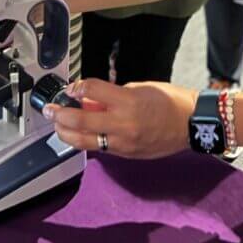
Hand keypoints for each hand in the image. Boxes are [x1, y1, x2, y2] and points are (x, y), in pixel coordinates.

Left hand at [43, 79, 197, 159]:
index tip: (71, 88)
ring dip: (66, 133)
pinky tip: (78, 135)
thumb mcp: (140, 87)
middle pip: (80, 121)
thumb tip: (91, 98)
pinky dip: (85, 141)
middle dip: (60, 115)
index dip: (76, 88)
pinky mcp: (126, 154)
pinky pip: (99, 148)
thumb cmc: (171, 101)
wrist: (191, 124)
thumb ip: (113, 94)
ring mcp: (123, 142)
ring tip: (58, 125)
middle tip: (50, 109)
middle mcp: (123, 124)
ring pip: (84, 141)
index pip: (91, 92)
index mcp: (128, 102)